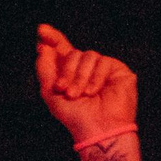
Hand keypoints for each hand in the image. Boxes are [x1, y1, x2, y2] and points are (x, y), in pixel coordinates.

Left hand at [33, 26, 139, 144]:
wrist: (98, 130)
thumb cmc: (75, 116)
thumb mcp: (51, 92)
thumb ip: (44, 68)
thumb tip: (43, 46)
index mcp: (70, 72)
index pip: (61, 48)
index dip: (52, 38)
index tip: (42, 30)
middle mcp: (86, 68)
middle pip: (72, 53)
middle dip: (66, 72)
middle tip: (64, 91)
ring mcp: (102, 68)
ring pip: (88, 55)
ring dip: (80, 77)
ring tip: (81, 95)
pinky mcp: (118, 70)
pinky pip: (103, 62)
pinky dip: (95, 78)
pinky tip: (94, 92)